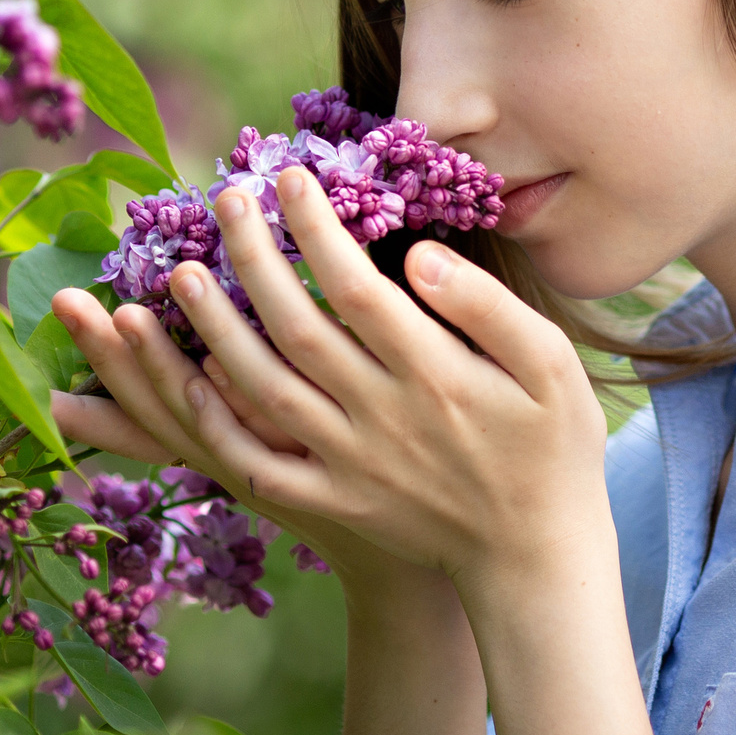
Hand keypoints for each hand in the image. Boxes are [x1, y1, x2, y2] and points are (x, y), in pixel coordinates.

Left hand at [104, 163, 611, 604]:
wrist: (536, 557)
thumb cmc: (553, 449)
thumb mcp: (552, 366)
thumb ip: (486, 307)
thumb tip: (420, 254)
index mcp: (436, 374)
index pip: (357, 285)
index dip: (316, 227)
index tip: (289, 177)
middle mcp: (383, 415)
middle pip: (297, 326)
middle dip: (253, 257)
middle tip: (225, 199)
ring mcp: (351, 463)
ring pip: (265, 388)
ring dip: (217, 329)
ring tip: (182, 274)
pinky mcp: (336, 500)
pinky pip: (262, 466)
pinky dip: (221, 426)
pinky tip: (193, 380)